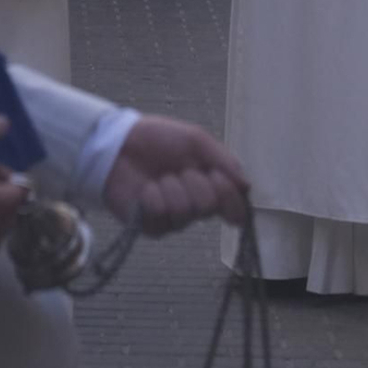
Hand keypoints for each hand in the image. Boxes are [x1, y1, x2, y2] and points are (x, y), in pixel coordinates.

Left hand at [104, 117, 248, 236]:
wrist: (120, 143)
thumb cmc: (158, 140)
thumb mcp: (196, 140)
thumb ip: (224, 161)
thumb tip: (247, 186)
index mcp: (210, 187)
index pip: (234, 208)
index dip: (232, 198)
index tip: (220, 178)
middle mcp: (195, 207)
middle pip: (209, 207)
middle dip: (196, 182)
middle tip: (182, 169)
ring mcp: (173, 219)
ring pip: (185, 211)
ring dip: (171, 186)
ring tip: (160, 177)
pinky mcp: (151, 226)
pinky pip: (161, 214)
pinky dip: (153, 195)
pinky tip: (145, 188)